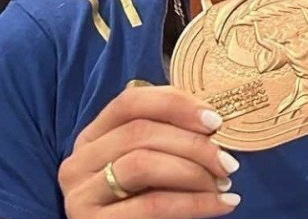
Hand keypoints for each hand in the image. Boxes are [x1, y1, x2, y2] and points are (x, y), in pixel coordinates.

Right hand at [58, 83, 240, 217]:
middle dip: (194, 144)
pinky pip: (151, 205)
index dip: (176, 104)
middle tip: (228, 161)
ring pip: (142, 163)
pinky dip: (195, 203)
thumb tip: (213, 122)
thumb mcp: (151, 162)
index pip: (130, 102)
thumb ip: (167, 138)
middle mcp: (78, 162)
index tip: (215, 121)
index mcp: (92, 136)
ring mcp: (80, 194)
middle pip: (140, 132)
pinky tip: (222, 204)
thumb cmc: (145, 200)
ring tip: (224, 184)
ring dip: (194, 172)